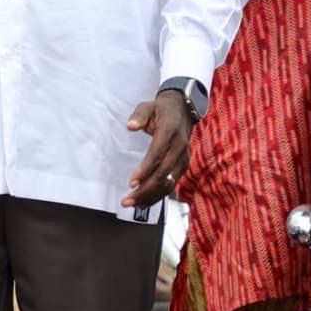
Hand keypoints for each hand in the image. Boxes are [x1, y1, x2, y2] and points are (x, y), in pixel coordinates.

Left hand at [124, 90, 193, 208]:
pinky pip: (171, 184)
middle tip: (127, 200)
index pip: (157, 154)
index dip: (145, 170)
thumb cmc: (161, 110)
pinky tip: (144, 202)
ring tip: (132, 204)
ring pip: (168, 183)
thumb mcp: (148, 106)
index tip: (132, 182)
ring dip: (150, 196)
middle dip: (145, 190)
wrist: (183, 111)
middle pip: (163, 174)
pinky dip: (158, 195)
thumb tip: (130, 126)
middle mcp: (180, 147)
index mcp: (170, 132)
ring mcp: (183, 159)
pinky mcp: (183, 166)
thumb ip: (138, 116)